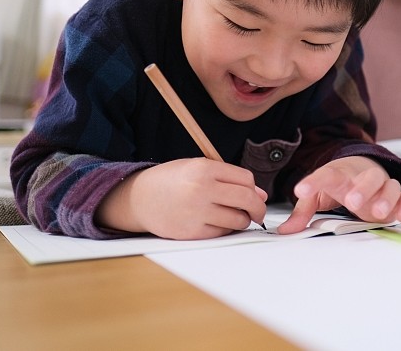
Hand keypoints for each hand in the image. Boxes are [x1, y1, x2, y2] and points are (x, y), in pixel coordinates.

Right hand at [97, 158, 267, 239]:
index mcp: (204, 169)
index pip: (246, 179)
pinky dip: (226, 230)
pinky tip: (218, 223)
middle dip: (259, 208)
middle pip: (247, 199)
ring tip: (236, 217)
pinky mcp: (192, 232)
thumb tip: (260, 194)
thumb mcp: (198, 168)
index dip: (254, 188)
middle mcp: (201, 189)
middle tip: (258, 212)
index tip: (255, 194)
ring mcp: (196, 212)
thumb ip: (229, 178)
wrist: (140, 198)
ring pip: (238, 220)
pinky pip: (222, 233)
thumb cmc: (172, 181)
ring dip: (242, 220)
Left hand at [277, 156, 400, 234]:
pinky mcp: (397, 196)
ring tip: (378, 213)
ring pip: (389, 186)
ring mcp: (382, 185)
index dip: (313, 182)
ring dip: (385, 198)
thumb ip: (302, 212)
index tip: (300, 190)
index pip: (326, 175)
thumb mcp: (319, 196)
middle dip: (362, 188)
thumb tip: (285, 231)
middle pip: (367, 177)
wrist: (364, 169)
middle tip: (352, 201)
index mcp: (341, 175)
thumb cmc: (341, 184)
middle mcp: (364, 178)